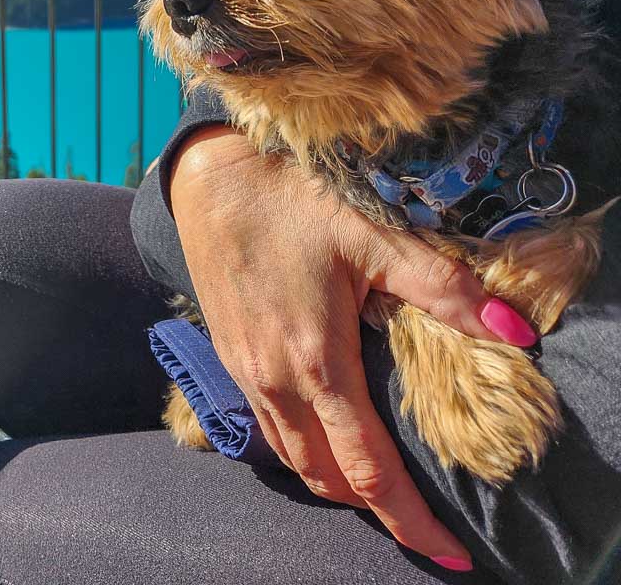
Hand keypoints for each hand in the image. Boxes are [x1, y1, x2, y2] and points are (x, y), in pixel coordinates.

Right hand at [170, 127, 536, 571]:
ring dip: (333, 478)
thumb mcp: (372, 235)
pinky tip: (321, 424)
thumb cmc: (291, 199)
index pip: (367, 469)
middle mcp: (276, 380)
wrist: (211, 178)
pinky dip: (301, 447)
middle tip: (418, 515)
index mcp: (317, 362)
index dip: (409, 518)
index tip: (447, 550)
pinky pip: (268, 426)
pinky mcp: (230, 353)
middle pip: (326, 477)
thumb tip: (515, 330)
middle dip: (373, 506)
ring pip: (292, 456)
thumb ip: (443, 288)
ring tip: (374, 478)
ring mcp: (246, 370)